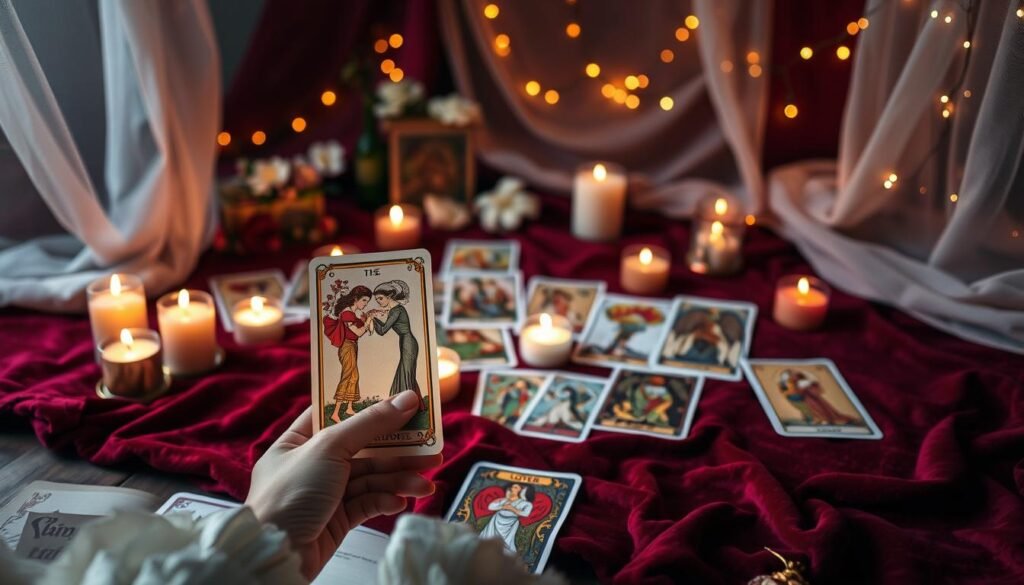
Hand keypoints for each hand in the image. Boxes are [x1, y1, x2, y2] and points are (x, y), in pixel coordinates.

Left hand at [246, 390, 440, 579]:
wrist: (278, 553)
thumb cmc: (290, 494)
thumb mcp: (329, 447)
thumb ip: (370, 423)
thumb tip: (407, 398)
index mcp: (298, 440)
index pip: (336, 414)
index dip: (368, 405)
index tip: (400, 400)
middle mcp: (312, 463)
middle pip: (363, 448)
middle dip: (397, 450)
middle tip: (431, 448)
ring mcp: (326, 492)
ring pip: (370, 478)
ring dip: (399, 480)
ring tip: (426, 484)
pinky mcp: (338, 518)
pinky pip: (368, 503)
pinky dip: (385, 502)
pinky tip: (400, 502)